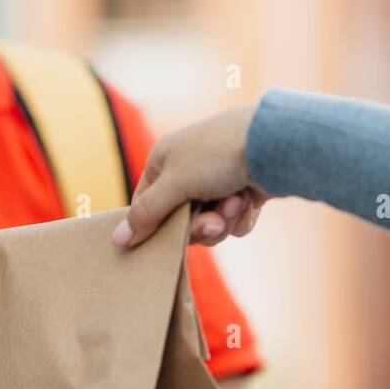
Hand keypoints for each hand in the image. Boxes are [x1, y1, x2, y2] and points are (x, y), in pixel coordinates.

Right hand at [111, 104, 268, 248]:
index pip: (145, 205)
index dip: (152, 226)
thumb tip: (116, 239)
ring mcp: (216, 182)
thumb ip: (146, 214)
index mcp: (164, 160)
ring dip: (223, 220)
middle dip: (200, 225)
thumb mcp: (174, 184)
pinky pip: (232, 222)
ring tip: (236, 201)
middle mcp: (188, 170)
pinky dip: (241, 216)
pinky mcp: (242, 192)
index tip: (160, 244)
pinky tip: (250, 199)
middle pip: (180, 222)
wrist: (274, 144)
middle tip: (213, 221)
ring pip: (209, 225)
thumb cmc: (217, 155)